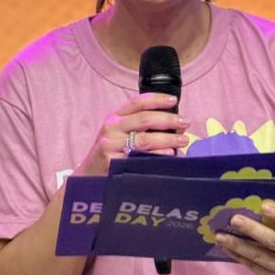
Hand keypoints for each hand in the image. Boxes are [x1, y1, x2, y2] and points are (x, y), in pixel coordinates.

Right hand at [74, 93, 189, 176]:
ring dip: (167, 139)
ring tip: (182, 140)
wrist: (88, 175)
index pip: (137, 102)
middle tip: (185, 123)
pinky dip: (157, 156)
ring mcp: (112, 146)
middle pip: (144, 119)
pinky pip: (140, 159)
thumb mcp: (118, 131)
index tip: (173, 100)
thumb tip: (173, 122)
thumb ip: (138, 124)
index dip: (156, 99)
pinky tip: (169, 155)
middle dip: (168, 120)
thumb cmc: (110, 151)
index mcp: (114, 116)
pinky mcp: (114, 163)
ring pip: (144, 139)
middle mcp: (112, 128)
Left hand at [215, 201, 274, 274]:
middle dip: (253, 230)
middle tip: (234, 219)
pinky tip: (224, 247)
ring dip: (237, 245)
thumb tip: (250, 209)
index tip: (264, 206)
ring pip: (259, 256)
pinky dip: (237, 255)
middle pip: (274, 241)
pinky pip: (252, 265)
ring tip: (220, 236)